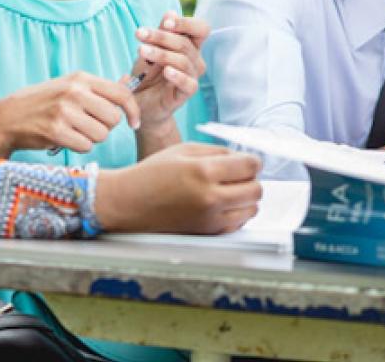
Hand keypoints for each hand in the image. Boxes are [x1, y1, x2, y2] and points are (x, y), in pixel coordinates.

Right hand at [0, 72, 138, 157]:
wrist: (7, 117)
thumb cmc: (43, 102)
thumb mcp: (70, 86)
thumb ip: (99, 88)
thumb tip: (128, 81)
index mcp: (81, 78)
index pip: (122, 93)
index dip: (133, 111)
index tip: (133, 123)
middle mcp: (74, 92)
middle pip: (113, 118)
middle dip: (106, 128)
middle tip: (88, 127)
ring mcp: (64, 111)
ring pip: (101, 135)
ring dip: (91, 139)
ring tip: (74, 132)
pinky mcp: (55, 130)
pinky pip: (85, 146)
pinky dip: (78, 147)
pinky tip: (65, 139)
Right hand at [95, 143, 261, 233]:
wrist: (128, 202)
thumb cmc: (152, 173)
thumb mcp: (184, 150)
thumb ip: (218, 152)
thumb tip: (243, 157)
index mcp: (204, 172)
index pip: (250, 166)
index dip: (253, 161)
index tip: (247, 160)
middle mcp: (210, 198)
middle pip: (256, 190)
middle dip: (252, 179)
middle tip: (239, 175)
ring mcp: (209, 219)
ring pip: (251, 209)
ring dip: (246, 198)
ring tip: (228, 190)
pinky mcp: (206, 233)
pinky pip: (238, 224)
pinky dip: (236, 213)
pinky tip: (221, 205)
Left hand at [131, 13, 208, 131]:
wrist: (140, 102)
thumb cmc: (147, 73)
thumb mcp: (150, 48)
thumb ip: (161, 32)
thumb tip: (171, 12)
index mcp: (189, 45)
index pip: (200, 29)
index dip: (186, 23)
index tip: (165, 22)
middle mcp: (194, 60)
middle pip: (186, 43)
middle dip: (161, 36)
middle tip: (140, 34)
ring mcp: (192, 76)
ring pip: (184, 60)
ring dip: (161, 54)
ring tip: (142, 51)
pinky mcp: (186, 93)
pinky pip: (189, 83)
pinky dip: (178, 76)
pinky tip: (166, 71)